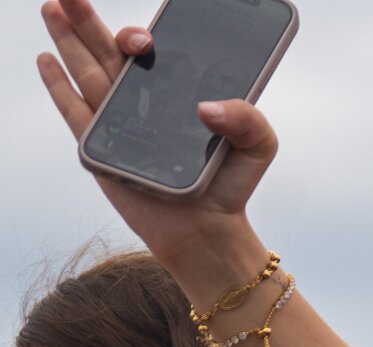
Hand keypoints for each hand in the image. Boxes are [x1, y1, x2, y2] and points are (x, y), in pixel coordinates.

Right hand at [37, 0, 275, 264]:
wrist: (208, 229)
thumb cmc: (232, 185)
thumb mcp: (258, 147)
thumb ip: (249, 119)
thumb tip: (207, 107)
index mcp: (178, 90)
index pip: (155, 52)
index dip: (143, 37)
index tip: (146, 40)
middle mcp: (146, 99)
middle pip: (111, 51)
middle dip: (88, 19)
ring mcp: (120, 120)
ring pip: (88, 70)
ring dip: (66, 37)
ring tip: (52, 6)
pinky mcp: (101, 146)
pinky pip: (74, 110)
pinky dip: (58, 84)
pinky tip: (45, 58)